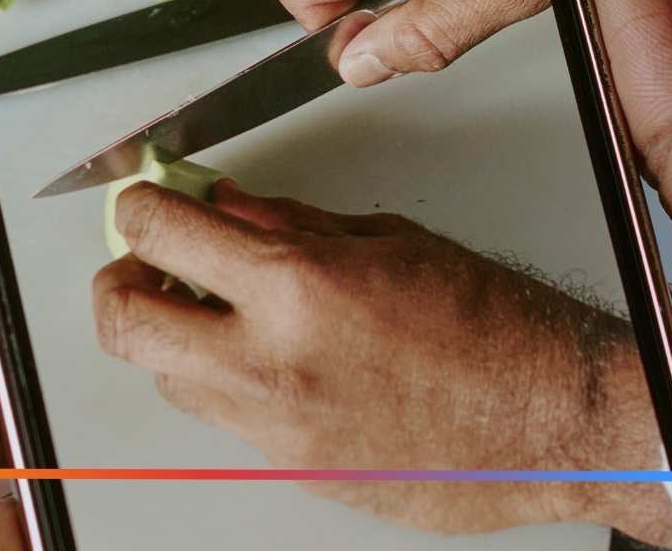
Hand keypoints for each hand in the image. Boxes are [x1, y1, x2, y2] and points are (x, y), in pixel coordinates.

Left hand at [96, 178, 671, 538]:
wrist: (550, 420)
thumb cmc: (494, 328)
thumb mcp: (389, 240)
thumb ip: (292, 225)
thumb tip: (228, 208)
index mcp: (298, 288)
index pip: (161, 234)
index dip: (142, 208)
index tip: (146, 202)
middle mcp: (270, 365)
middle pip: (126, 322)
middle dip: (121, 282)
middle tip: (145, 262)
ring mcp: (275, 428)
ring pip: (168, 378)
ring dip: (176, 337)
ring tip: (219, 310)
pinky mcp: (291, 470)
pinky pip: (225, 419)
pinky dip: (229, 382)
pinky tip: (272, 357)